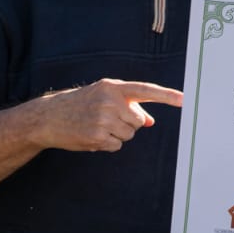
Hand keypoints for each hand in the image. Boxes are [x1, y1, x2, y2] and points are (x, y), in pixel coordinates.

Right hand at [29, 79, 182, 152]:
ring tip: (97, 126)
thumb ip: (128, 105)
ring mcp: (103, 120)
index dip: (166, 95)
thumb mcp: (103, 97)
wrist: (49, 117)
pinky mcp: (97, 137)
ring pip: (129, 134)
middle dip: (127, 123)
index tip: (184, 100)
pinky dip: (108, 144)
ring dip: (118, 134)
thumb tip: (150, 120)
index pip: (145, 90)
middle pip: (138, 121)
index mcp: (112, 87)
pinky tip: (92, 136)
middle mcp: (109, 101)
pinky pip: (117, 145)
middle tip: (107, 119)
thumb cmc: (80, 105)